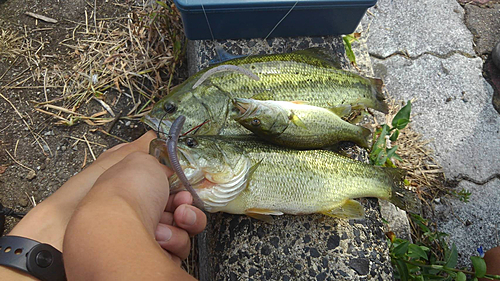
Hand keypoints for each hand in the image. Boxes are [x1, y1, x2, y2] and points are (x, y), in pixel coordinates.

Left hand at [90, 150, 206, 263]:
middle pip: (175, 209)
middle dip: (184, 206)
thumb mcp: (141, 159)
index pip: (163, 188)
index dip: (177, 186)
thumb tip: (164, 163)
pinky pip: (176, 249)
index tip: (182, 186)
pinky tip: (159, 240)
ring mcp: (141, 237)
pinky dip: (173, 243)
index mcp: (130, 188)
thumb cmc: (122, 196)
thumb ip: (155, 159)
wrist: (115, 234)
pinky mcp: (149, 258)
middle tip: (181, 205)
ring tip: (163, 225)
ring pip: (180, 230)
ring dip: (180, 225)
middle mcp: (134, 214)